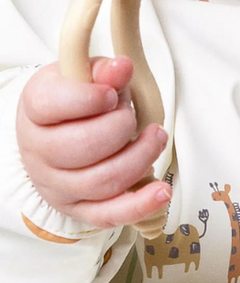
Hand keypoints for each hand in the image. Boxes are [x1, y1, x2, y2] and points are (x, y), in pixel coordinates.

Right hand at [16, 56, 170, 229]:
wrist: (56, 140)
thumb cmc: (73, 108)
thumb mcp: (82, 81)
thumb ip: (102, 73)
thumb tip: (122, 67)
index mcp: (35, 112)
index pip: (52, 106)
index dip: (89, 99)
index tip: (112, 94)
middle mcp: (39, 153)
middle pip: (83, 146)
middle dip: (120, 128)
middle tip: (132, 116)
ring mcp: (58, 186)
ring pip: (102, 181)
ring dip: (139, 158)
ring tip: (156, 137)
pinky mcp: (80, 210)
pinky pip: (110, 215)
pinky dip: (140, 205)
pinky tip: (162, 190)